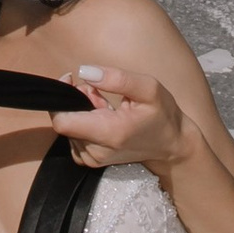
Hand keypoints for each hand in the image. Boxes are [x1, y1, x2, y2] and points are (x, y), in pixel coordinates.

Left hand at [52, 62, 193, 177]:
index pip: (62, 122)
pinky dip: (83, 124)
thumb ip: (116, 78)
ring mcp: (93, 159)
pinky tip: (102, 117)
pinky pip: (73, 137)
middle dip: (77, 101)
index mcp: (109, 133)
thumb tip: (84, 71)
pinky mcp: (91, 160)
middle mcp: (96, 151)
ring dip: (81, 112)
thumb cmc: (162, 115)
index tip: (73, 80)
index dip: (62, 98)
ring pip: (69, 128)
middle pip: (65, 120)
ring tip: (106, 106)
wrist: (171, 146)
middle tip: (100, 93)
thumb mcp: (148, 88)